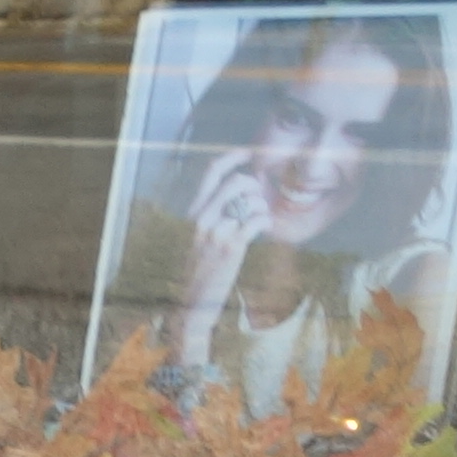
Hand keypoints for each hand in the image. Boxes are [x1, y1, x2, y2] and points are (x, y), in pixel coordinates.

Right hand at [171, 145, 270, 357]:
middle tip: (258, 200)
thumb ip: (213, 214)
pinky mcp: (230, 247)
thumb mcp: (198, 237)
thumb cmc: (199, 270)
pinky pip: (257, 221)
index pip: (212, 171)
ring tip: (259, 220)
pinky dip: (265, 221)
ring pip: (250, 201)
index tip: (250, 152)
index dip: (233, 156)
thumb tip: (240, 192)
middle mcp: (201, 218)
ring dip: (262, 207)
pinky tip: (263, 229)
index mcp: (193, 212)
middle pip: (237, 181)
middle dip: (256, 187)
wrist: (191, 303)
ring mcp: (215, 232)